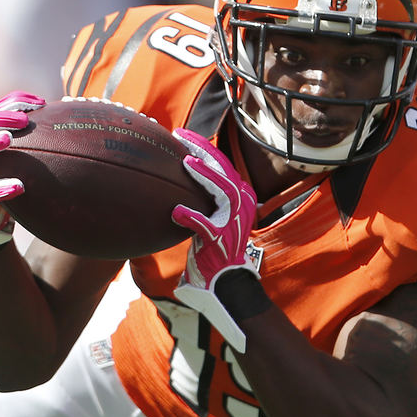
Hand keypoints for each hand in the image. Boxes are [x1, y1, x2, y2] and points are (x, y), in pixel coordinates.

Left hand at [170, 128, 257, 351]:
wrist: (226, 281)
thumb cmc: (213, 249)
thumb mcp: (211, 219)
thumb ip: (202, 200)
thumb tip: (175, 182)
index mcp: (240, 196)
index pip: (222, 164)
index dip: (203, 147)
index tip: (183, 135)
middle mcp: (241, 204)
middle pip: (223, 168)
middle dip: (202, 149)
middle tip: (180, 136)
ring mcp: (233, 221)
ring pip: (221, 190)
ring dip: (203, 175)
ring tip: (185, 162)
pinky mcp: (221, 239)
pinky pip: (206, 224)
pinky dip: (191, 217)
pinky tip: (176, 212)